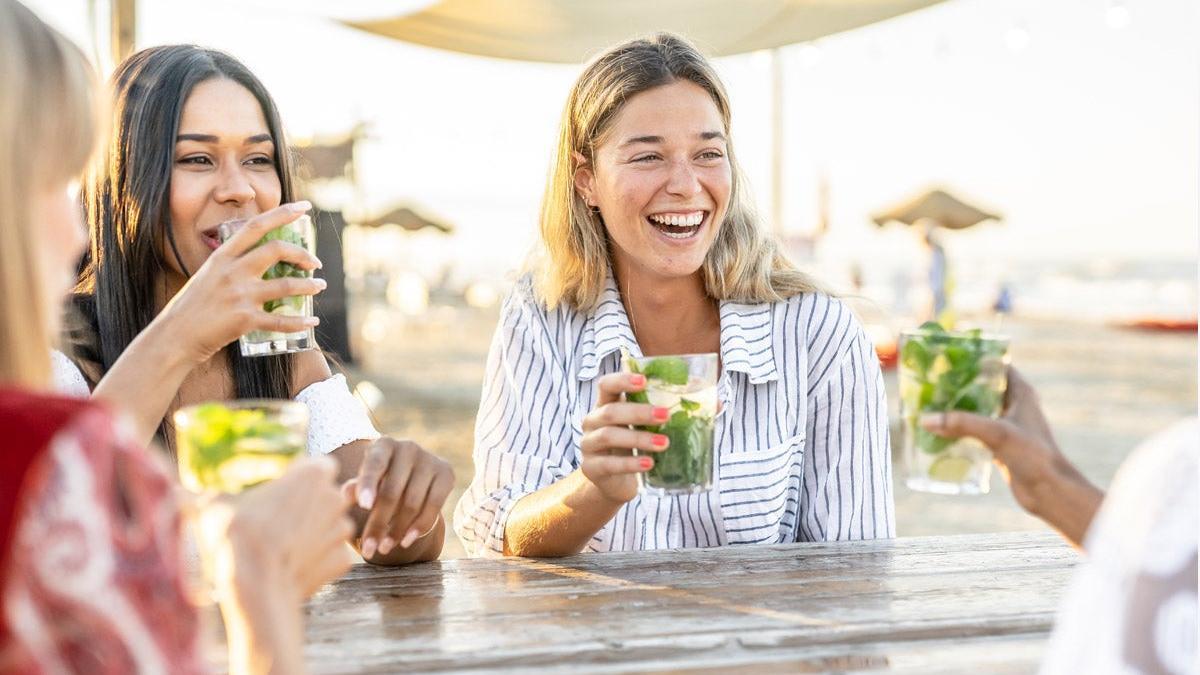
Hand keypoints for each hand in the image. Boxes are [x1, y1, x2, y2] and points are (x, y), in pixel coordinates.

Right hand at [158, 201, 325, 364]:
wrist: (174, 337)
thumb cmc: (193, 307)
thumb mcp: (208, 275)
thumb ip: (231, 265)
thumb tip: (259, 259)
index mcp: (222, 256)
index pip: (256, 226)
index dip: (283, 213)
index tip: (304, 206)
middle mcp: (232, 271)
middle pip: (277, 249)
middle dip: (302, 253)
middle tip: (315, 262)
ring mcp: (240, 295)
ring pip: (286, 285)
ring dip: (309, 286)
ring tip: (320, 286)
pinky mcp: (245, 320)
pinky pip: (281, 320)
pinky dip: (300, 322)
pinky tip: (311, 320)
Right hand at [194, 456, 355, 603]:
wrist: (255, 587)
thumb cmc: (235, 536)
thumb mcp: (212, 507)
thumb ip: (202, 497)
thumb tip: (176, 493)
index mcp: (313, 474)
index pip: (317, 466)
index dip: (301, 478)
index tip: (282, 489)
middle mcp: (335, 497)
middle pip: (327, 496)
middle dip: (309, 506)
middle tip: (280, 520)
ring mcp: (342, 531)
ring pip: (332, 526)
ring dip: (316, 533)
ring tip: (285, 546)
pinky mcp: (344, 560)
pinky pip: (333, 555)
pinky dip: (318, 560)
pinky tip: (294, 567)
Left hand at [345, 438, 454, 559]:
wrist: (411, 477)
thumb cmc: (379, 481)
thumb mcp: (365, 482)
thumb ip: (355, 488)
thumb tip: (347, 494)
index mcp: (384, 445)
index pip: (375, 465)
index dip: (368, 485)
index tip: (363, 507)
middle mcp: (408, 447)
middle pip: (392, 491)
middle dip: (379, 523)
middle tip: (368, 549)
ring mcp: (430, 460)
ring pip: (412, 502)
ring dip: (397, 530)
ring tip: (384, 548)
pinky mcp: (446, 474)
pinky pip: (434, 506)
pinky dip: (419, 527)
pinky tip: (406, 541)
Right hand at [579, 372, 670, 504]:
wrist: (616, 483)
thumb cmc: (635, 447)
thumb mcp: (649, 428)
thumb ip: (675, 412)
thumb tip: (716, 402)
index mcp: (607, 404)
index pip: (606, 384)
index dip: (622, 380)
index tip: (644, 381)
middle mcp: (593, 421)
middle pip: (611, 411)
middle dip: (639, 412)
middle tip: (665, 415)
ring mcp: (589, 445)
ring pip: (609, 436)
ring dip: (639, 438)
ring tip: (665, 444)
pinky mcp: (592, 468)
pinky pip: (610, 464)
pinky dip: (631, 464)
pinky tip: (649, 464)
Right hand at [919, 367, 1079, 517]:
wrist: (1050, 491)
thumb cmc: (1033, 456)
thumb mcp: (997, 434)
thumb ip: (962, 424)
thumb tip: (925, 419)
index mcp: (1020, 392)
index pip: (994, 366)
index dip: (972, 360)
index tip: (946, 359)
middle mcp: (1013, 405)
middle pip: (980, 388)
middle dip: (957, 386)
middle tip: (930, 383)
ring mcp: (1006, 426)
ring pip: (976, 411)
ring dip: (955, 409)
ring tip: (929, 405)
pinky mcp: (999, 445)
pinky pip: (974, 432)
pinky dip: (958, 430)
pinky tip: (938, 432)